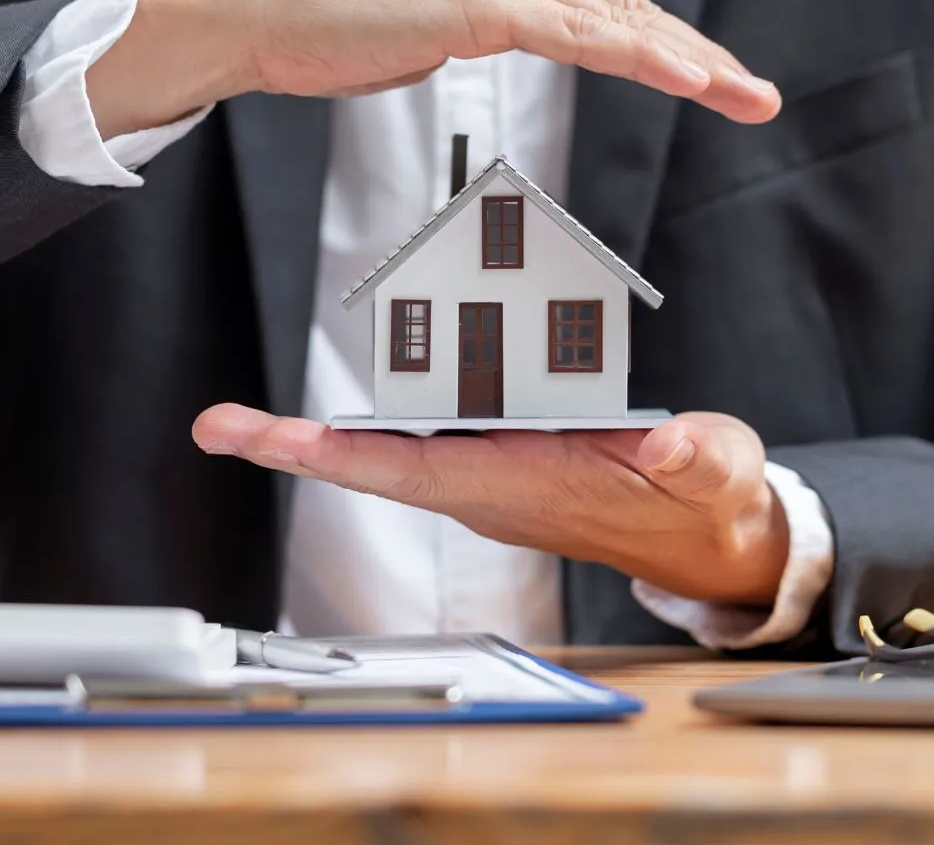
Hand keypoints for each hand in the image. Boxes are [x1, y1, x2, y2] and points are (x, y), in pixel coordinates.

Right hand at [86, 0, 781, 138]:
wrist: (257, 13)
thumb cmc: (329, 25)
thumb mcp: (430, 20)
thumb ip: (488, 21)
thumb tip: (526, 40)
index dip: (662, 41)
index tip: (711, 76)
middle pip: (622, 4)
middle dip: (697, 56)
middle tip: (756, 94)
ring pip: (613, 20)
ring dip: (690, 64)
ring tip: (743, 98)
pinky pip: (577, 35)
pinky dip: (639, 58)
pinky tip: (689, 79)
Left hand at [191, 406, 789, 605]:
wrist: (704, 535)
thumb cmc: (702, 500)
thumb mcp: (716, 470)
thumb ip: (696, 455)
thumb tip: (671, 443)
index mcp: (528, 487)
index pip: (422, 471)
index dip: (351, 458)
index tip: (285, 445)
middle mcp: (489, 486)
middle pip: (376, 465)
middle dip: (296, 449)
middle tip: (218, 427)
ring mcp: (485, 474)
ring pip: (386, 452)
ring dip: (319, 435)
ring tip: (239, 424)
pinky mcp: (494, 456)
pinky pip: (416, 434)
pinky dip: (369, 417)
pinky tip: (330, 398)